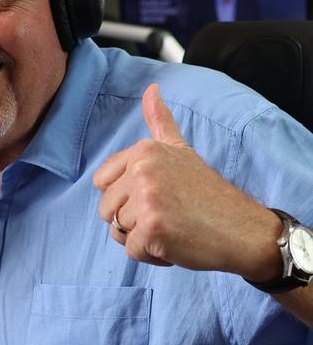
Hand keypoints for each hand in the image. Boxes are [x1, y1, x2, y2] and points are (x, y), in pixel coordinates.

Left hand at [92, 83, 282, 279]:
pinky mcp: (152, 227)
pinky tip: (175, 243)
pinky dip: (151, 255)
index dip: (124, 197)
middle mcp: (142, 170)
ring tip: (172, 228)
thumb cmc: (209, 194)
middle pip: (106, 210)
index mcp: (144, 151)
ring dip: (141, 239)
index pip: (102, 183)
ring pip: (117, 231)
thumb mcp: (182, 151)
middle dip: (131, 221)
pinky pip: (132, 251)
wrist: (242, 228)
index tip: (156, 196)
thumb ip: (160, 123)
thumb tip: (151, 89)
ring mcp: (147, 198)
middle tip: (167, 215)